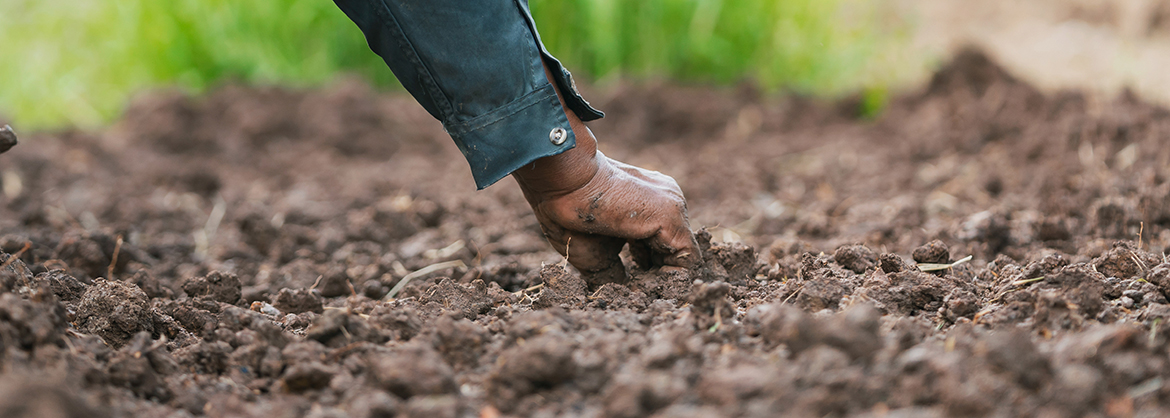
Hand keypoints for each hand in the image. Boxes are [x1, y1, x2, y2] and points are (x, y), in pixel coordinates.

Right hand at [513, 124, 699, 285]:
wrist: (562, 184)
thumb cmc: (569, 214)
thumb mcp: (597, 253)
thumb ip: (617, 273)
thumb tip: (626, 296)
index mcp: (648, 205)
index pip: (661, 245)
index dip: (647, 271)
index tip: (628, 286)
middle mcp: (666, 201)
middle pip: (674, 252)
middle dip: (655, 278)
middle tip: (634, 293)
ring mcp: (673, 205)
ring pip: (683, 257)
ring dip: (661, 282)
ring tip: (636, 291)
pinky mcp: (672, 215)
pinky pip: (686, 260)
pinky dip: (669, 280)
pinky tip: (643, 285)